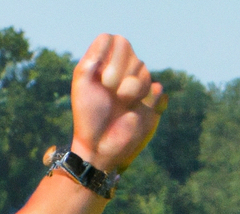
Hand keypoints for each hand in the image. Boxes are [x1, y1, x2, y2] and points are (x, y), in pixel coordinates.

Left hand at [70, 34, 166, 172]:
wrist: (99, 147)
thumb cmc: (88, 117)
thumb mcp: (82, 83)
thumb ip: (92, 58)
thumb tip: (110, 42)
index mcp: (106, 65)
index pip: (116, 40)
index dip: (110, 56)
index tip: (100, 77)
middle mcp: (123, 72)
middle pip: (132, 54)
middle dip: (118, 74)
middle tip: (109, 94)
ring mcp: (139, 86)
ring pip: (145, 71)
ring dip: (131, 89)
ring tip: (122, 104)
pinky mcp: (152, 102)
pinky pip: (158, 90)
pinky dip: (147, 100)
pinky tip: (135, 110)